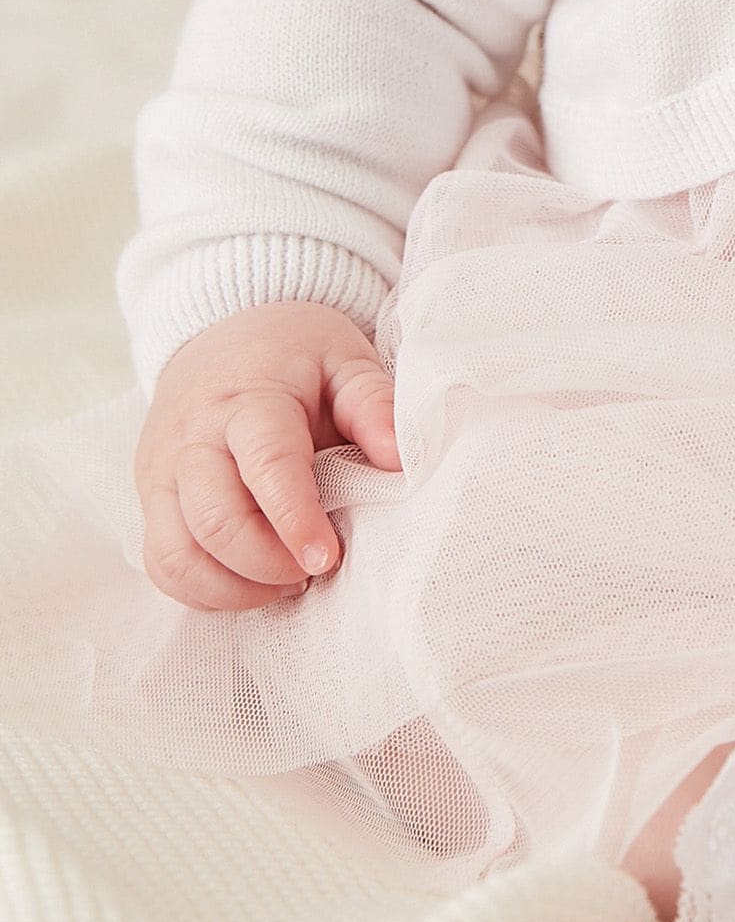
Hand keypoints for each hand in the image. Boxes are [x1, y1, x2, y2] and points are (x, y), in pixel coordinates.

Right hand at [134, 300, 400, 610]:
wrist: (223, 331)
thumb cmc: (294, 353)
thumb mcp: (344, 358)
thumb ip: (373, 404)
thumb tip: (398, 459)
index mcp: (248, 400)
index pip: (266, 465)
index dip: (295, 519)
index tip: (327, 557)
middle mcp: (193, 439)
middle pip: (214, 520)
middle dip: (267, 564)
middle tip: (314, 569)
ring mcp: (162, 472)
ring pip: (177, 554)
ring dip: (234, 587)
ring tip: (286, 581)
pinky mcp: (149, 498)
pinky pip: (161, 563)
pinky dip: (202, 590)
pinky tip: (249, 581)